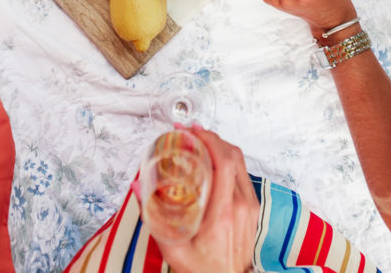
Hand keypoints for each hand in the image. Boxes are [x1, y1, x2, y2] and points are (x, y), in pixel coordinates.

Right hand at [154, 128, 258, 272]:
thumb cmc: (202, 270)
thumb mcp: (172, 249)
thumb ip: (154, 219)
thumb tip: (139, 187)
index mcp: (222, 213)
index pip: (223, 162)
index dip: (208, 140)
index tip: (190, 132)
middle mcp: (241, 205)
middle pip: (233, 155)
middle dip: (211, 137)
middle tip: (190, 132)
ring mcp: (249, 206)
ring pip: (240, 161)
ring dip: (220, 146)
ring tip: (200, 141)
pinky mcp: (252, 208)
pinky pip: (243, 173)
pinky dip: (228, 160)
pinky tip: (213, 160)